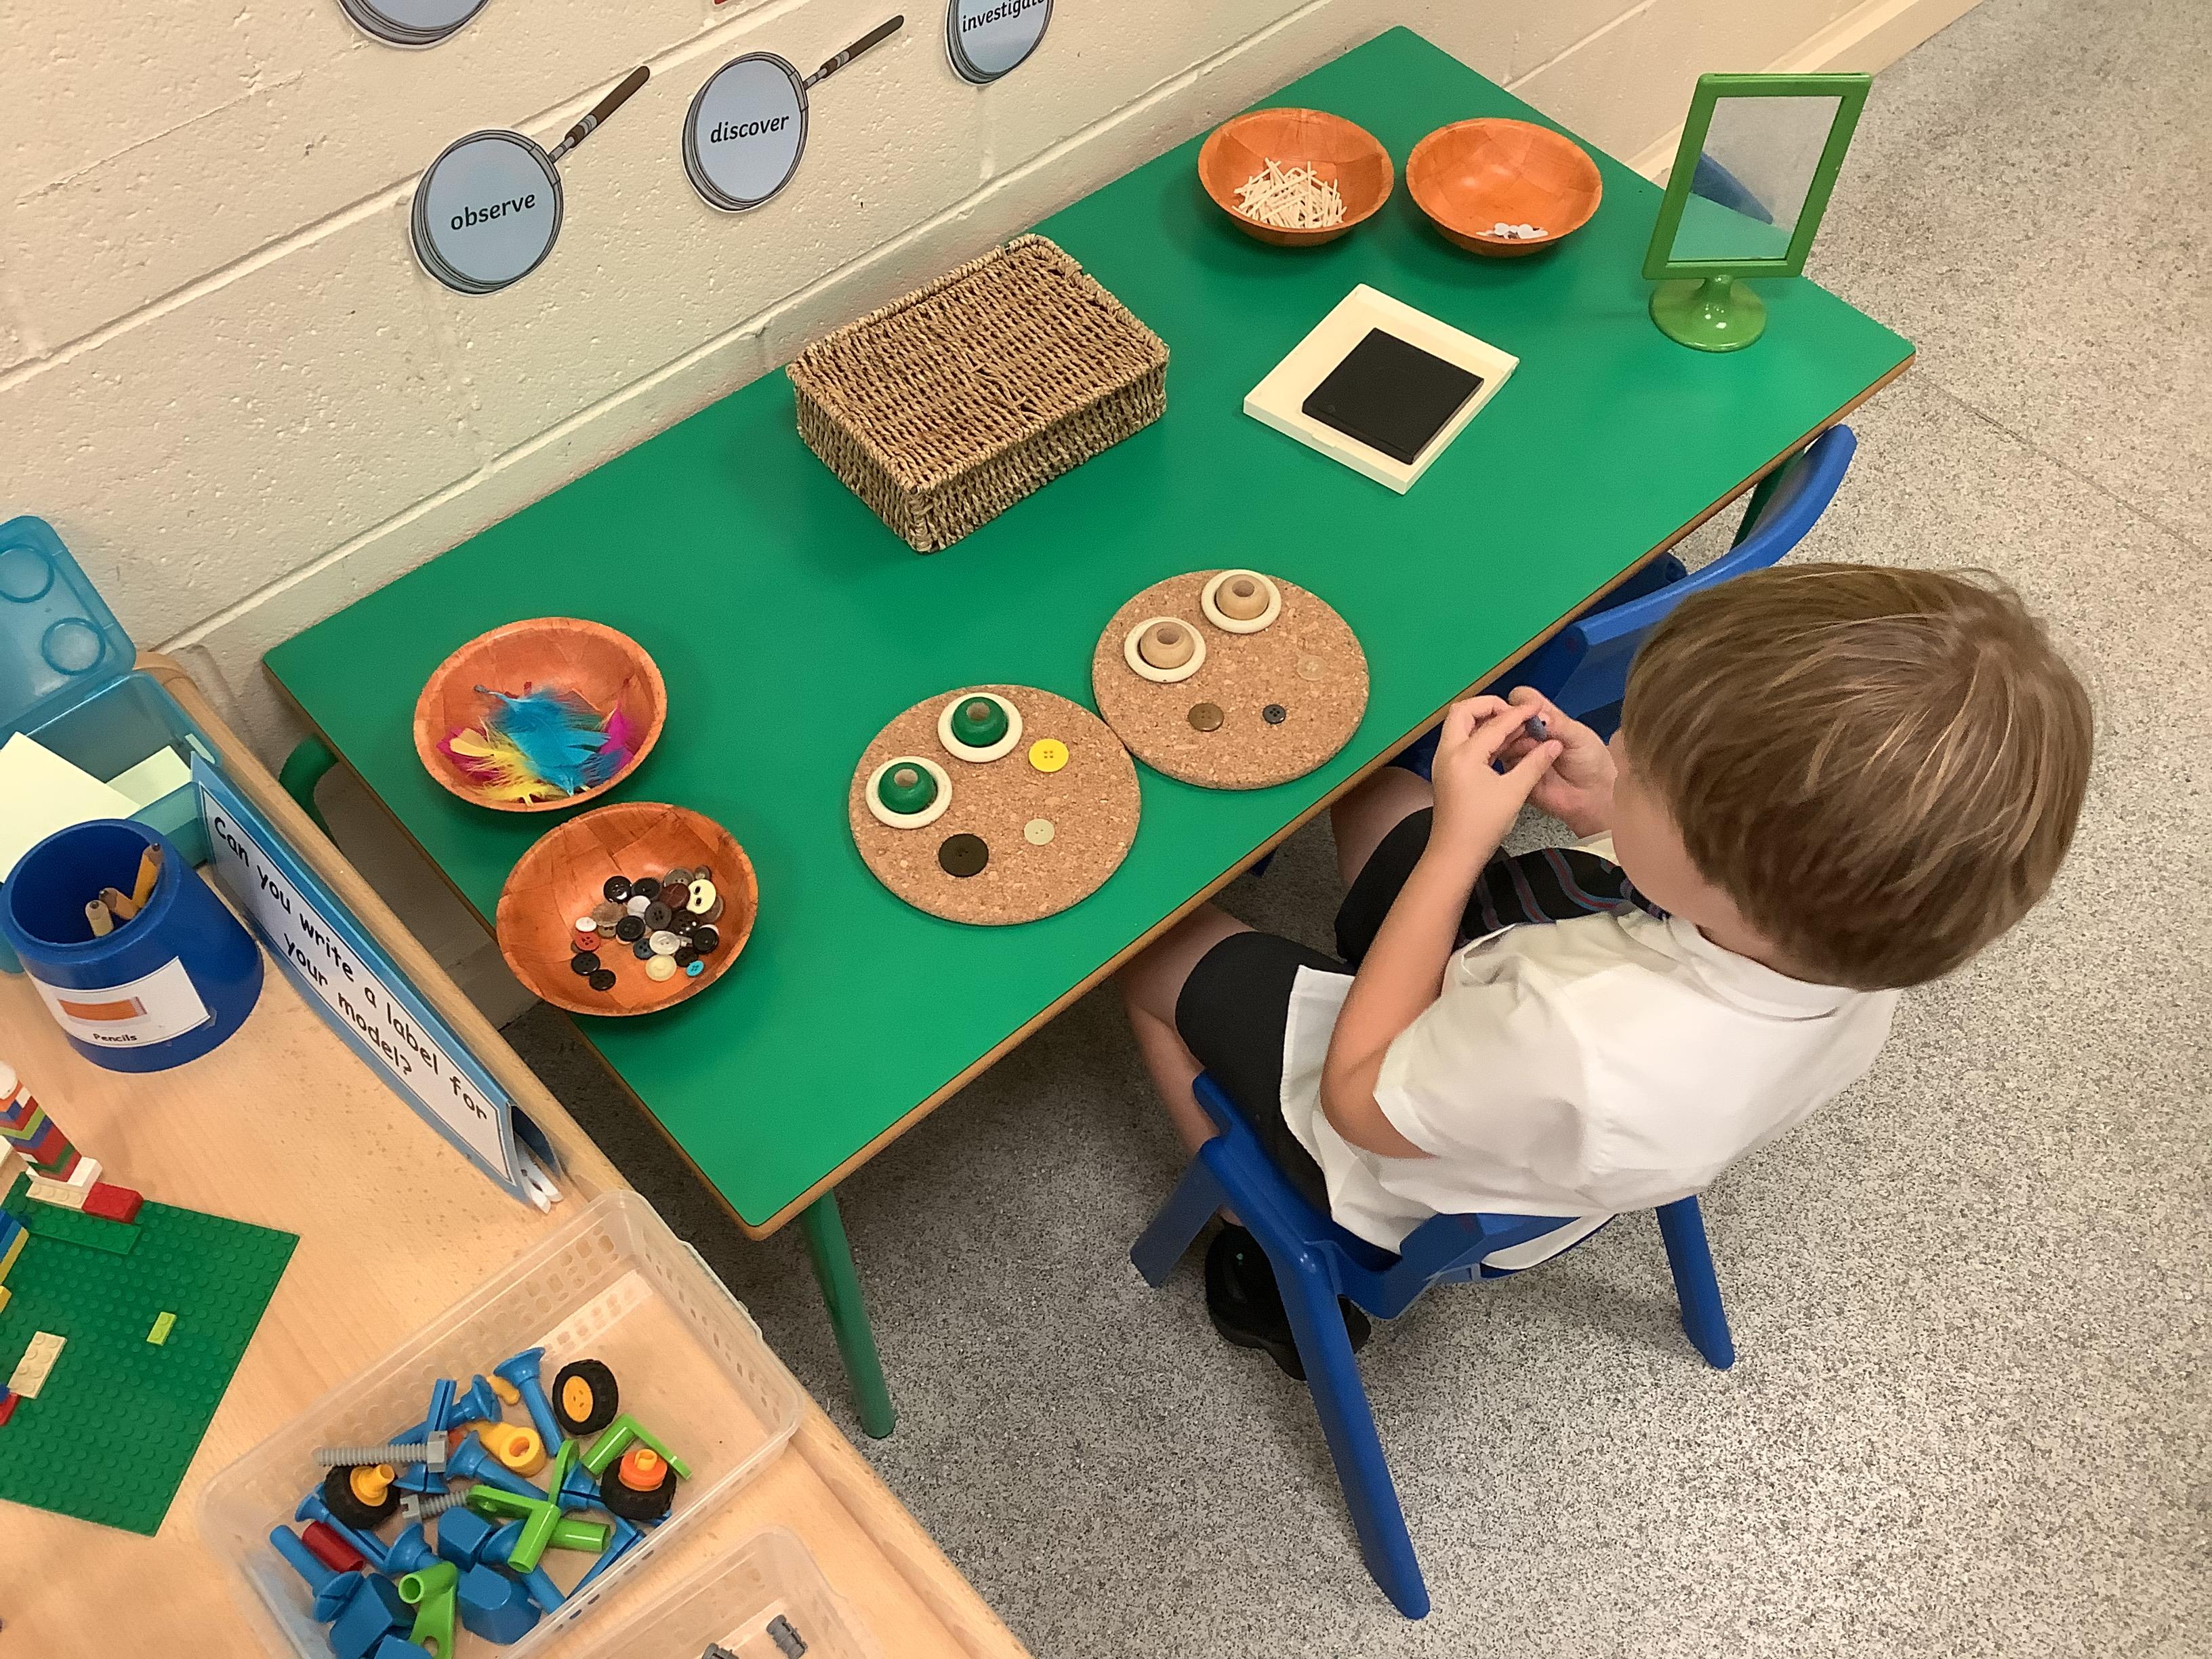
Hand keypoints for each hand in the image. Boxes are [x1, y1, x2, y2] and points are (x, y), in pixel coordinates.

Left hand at [1426, 697, 1560, 861]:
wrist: (1455, 854)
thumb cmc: (1481, 827)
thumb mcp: (1514, 792)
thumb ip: (1535, 764)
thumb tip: (1553, 745)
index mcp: (1463, 755)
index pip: (1494, 724)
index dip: (1519, 714)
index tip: (1536, 709)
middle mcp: (1448, 753)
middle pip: (1463, 711)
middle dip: (1489, 706)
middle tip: (1514, 712)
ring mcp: (1444, 762)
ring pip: (1459, 726)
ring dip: (1483, 720)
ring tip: (1511, 726)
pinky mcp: (1447, 772)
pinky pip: (1461, 742)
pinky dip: (1479, 736)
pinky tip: (1501, 744)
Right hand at [1495, 687, 1615, 836]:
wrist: (1593, 796)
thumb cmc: (1592, 763)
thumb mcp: (1580, 737)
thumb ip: (1558, 723)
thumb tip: (1539, 714)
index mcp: (1545, 718)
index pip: (1522, 699)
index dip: (1520, 703)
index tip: (1528, 712)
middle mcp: (1529, 733)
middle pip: (1505, 718)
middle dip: (1514, 724)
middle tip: (1533, 735)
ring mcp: (1520, 752)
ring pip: (1500, 740)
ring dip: (1514, 744)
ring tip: (1535, 752)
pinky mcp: (1515, 773)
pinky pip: (1502, 763)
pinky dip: (1512, 762)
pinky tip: (1528, 766)